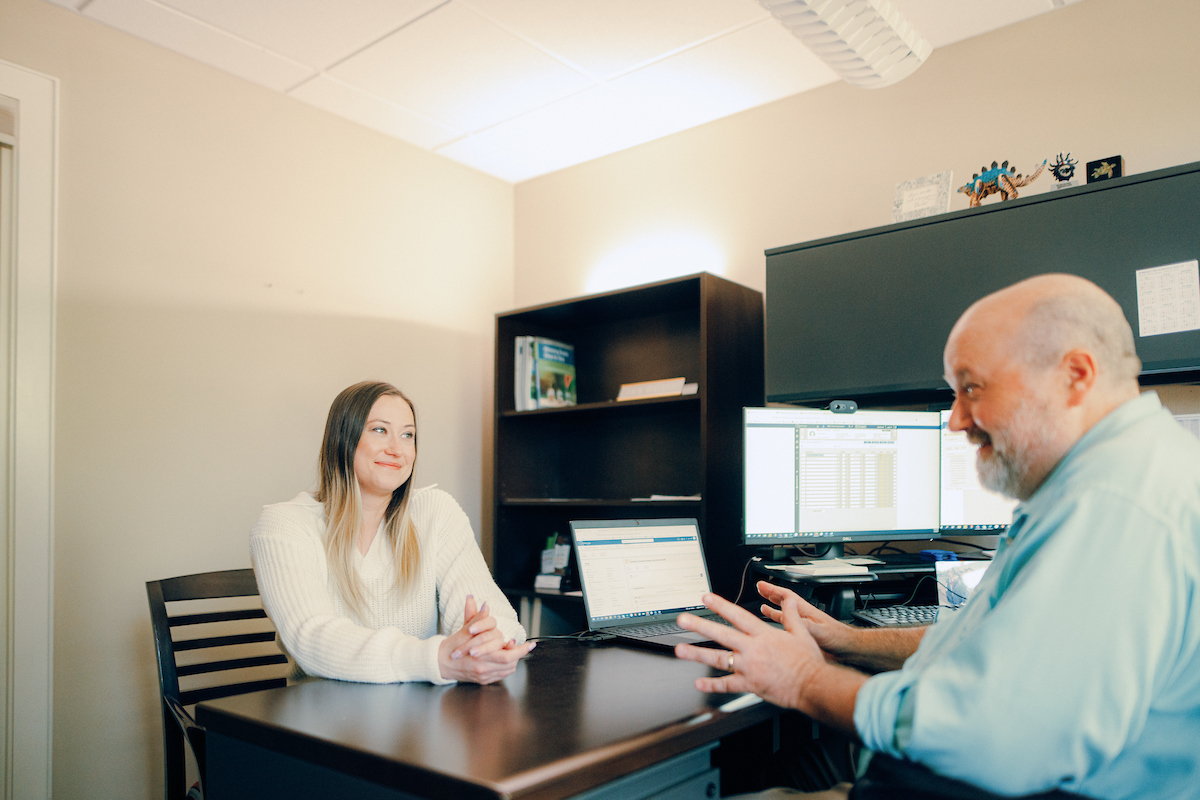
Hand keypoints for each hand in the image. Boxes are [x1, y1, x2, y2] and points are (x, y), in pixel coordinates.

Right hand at [438, 595, 535, 683]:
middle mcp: (483, 669)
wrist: (439, 662)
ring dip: (514, 661)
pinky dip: (506, 667)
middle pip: (510, 664)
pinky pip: (500, 676)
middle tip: (527, 646)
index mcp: (480, 657)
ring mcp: (483, 676)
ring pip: (507, 670)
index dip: (521, 650)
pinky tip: (506, 659)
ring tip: (516, 651)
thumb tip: (485, 605)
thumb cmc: (451, 646)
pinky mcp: (482, 681)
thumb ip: (476, 618)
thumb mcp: (464, 630)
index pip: (508, 655)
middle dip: (521, 654)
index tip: (530, 643)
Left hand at [674, 592, 826, 709]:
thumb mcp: (801, 632)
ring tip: (680, 650)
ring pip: (719, 659)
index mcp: (764, 635)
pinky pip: (728, 685)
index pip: (738, 615)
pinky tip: (699, 684)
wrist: (813, 685)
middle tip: (682, 620)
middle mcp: (753, 649)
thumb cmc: (808, 662)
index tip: (706, 598)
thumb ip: (791, 615)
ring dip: (697, 655)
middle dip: (700, 626)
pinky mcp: (750, 685)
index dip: (721, 605)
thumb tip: (789, 600)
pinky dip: (712, 685)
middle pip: (721, 634)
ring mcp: (749, 667)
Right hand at [756, 581, 859, 662]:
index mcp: (805, 611)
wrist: (848, 649)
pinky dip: (779, 625)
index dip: (772, 590)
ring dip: (773, 609)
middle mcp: (803, 616)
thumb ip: (805, 625)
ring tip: (763, 606)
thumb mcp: (820, 631)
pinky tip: (775, 628)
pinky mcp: (804, 635)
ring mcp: (804, 625)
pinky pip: (788, 626)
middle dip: (771, 594)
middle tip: (759, 589)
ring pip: (785, 614)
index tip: (761, 585)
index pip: (786, 596)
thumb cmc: (838, 638)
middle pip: (784, 601)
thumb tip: (789, 621)